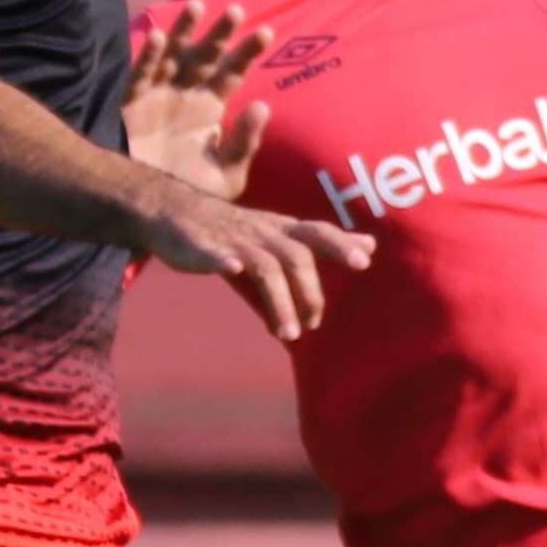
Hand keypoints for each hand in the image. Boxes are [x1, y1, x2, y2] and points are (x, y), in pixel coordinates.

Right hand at [125, 3, 277, 201]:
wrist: (149, 213)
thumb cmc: (190, 195)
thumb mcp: (226, 177)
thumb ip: (245, 144)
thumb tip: (263, 105)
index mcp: (210, 107)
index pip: (233, 72)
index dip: (247, 52)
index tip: (267, 32)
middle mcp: (186, 94)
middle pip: (206, 56)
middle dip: (221, 34)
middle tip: (237, 11)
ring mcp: (158, 95)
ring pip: (172, 55)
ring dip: (183, 31)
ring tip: (197, 6)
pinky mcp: (132, 104)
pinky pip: (140, 76)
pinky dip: (148, 57)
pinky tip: (157, 37)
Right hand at [131, 184, 373, 343]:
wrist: (176, 212)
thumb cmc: (237, 230)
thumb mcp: (282, 233)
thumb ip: (323, 243)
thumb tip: (370, 249)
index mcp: (282, 230)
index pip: (318, 233)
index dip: (341, 244)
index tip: (364, 262)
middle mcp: (263, 233)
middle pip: (296, 256)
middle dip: (309, 290)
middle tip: (314, 324)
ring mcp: (234, 240)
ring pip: (265, 267)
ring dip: (279, 300)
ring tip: (287, 334)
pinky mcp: (204, 249)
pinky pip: (218, 254)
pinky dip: (226, 260)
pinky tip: (232, 270)